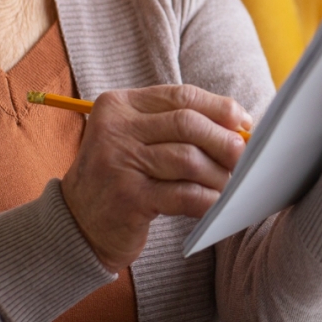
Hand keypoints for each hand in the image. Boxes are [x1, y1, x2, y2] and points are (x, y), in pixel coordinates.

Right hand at [60, 85, 251, 270]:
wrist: (77, 225)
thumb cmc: (120, 177)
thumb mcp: (135, 139)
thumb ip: (175, 126)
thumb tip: (237, 125)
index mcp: (118, 105)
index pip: (180, 96)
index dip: (219, 108)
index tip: (243, 123)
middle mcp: (115, 129)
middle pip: (187, 124)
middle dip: (224, 140)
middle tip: (244, 157)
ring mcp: (119, 163)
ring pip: (189, 159)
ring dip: (219, 173)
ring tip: (229, 184)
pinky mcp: (129, 199)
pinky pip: (184, 194)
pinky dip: (208, 199)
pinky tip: (215, 204)